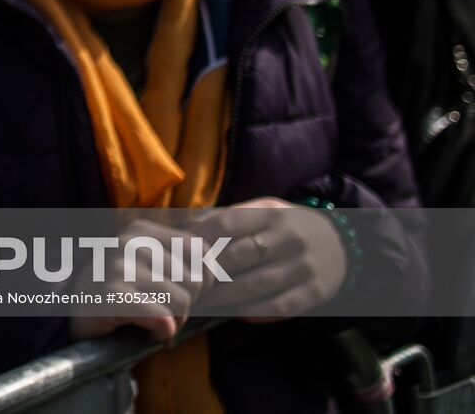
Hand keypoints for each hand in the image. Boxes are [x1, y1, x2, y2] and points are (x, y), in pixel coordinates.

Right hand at [69, 218, 210, 343]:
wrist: (72, 311)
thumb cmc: (120, 291)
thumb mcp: (149, 265)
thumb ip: (181, 261)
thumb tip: (221, 270)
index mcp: (143, 230)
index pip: (201, 251)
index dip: (203, 279)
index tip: (181, 292)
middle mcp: (130, 242)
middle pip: (195, 279)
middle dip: (188, 305)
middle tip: (164, 310)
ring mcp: (119, 267)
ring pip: (182, 302)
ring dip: (174, 322)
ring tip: (152, 320)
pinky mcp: (112, 296)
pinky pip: (162, 318)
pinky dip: (162, 332)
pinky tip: (146, 330)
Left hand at [191, 197, 346, 321]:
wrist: (342, 245)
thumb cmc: (287, 226)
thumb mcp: (265, 210)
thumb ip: (230, 216)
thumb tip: (186, 228)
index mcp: (272, 213)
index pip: (226, 224)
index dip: (198, 239)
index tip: (180, 252)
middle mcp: (289, 239)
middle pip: (235, 257)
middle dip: (205, 272)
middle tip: (182, 283)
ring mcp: (302, 268)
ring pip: (252, 286)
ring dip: (220, 297)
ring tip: (199, 301)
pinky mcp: (312, 294)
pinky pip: (274, 308)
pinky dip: (248, 312)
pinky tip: (231, 312)